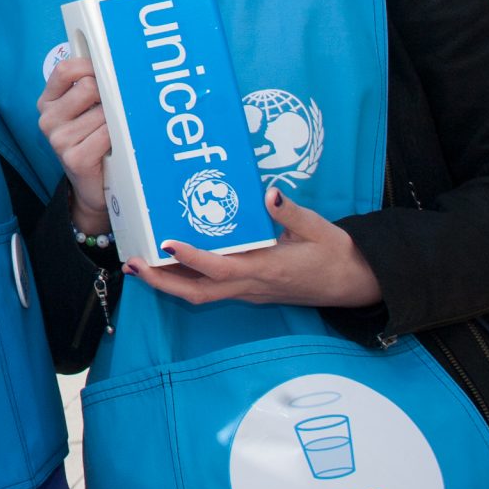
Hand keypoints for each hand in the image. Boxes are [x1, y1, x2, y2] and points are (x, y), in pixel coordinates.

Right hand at [37, 55, 111, 234]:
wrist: (91, 186)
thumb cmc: (91, 141)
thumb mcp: (82, 112)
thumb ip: (87, 87)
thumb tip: (112, 64)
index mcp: (47, 102)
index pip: (65, 69)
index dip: (89, 66)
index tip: (105, 74)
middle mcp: (47, 119)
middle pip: (88, 87)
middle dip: (107, 96)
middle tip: (112, 111)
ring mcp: (58, 139)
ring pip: (102, 112)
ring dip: (115, 121)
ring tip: (112, 133)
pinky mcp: (74, 158)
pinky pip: (107, 133)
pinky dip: (116, 138)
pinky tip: (113, 147)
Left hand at [127, 187, 381, 308]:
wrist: (355, 283)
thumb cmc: (336, 254)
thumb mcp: (317, 228)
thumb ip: (290, 212)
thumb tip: (270, 194)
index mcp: (267, 269)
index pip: (222, 268)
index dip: (192, 259)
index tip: (166, 244)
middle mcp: (252, 286)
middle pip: (198, 293)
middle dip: (162, 282)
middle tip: (132, 263)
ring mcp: (249, 292)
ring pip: (201, 295)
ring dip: (168, 284)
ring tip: (139, 263)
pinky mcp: (249, 291)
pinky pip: (211, 290)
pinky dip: (185, 280)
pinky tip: (169, 264)